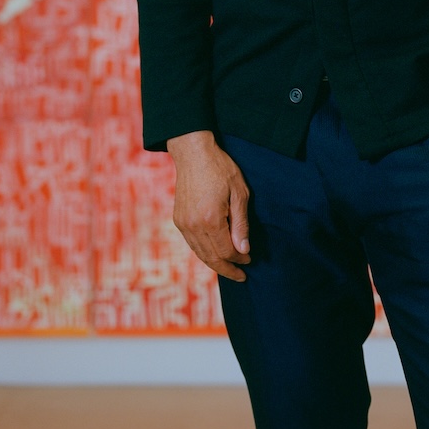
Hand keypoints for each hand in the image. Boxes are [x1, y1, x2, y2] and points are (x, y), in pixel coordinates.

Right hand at [166, 130, 250, 281]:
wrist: (193, 153)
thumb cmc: (220, 169)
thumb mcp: (239, 193)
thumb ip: (240, 224)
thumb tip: (243, 250)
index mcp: (210, 220)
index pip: (226, 251)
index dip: (239, 259)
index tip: (249, 260)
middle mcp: (193, 226)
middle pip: (211, 258)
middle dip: (227, 269)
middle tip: (241, 275)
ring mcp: (183, 224)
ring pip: (200, 253)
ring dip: (215, 263)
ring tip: (229, 268)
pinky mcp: (178, 220)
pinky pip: (192, 244)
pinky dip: (204, 252)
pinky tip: (214, 253)